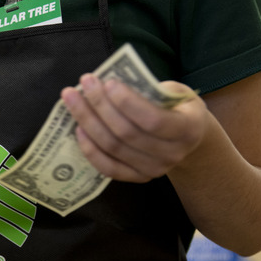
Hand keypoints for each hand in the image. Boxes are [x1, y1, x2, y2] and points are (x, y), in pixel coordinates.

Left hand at [61, 74, 208, 182]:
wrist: (188, 139)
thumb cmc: (177, 107)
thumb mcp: (175, 91)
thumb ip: (150, 89)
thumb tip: (109, 84)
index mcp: (188, 129)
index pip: (153, 120)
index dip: (127, 102)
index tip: (108, 82)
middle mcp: (173, 154)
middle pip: (126, 133)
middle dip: (100, 106)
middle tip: (84, 83)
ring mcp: (155, 170)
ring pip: (113, 148)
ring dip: (88, 122)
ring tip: (72, 99)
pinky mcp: (138, 178)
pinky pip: (108, 168)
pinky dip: (90, 149)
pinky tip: (78, 129)